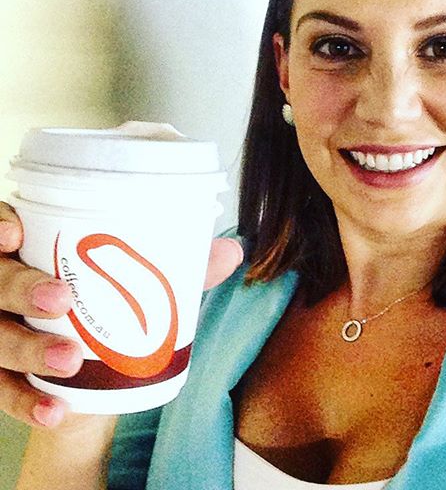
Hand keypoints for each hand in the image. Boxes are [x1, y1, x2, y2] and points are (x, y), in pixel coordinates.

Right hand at [0, 202, 242, 428]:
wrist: (95, 382)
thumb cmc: (114, 310)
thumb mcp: (142, 286)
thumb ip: (181, 268)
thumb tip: (231, 251)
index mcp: (37, 252)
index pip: (4, 228)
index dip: (1, 227)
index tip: (16, 237)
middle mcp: (7, 290)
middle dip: (22, 288)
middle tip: (61, 300)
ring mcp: (1, 335)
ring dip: (28, 348)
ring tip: (69, 361)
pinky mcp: (6, 380)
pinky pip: (3, 392)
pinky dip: (28, 402)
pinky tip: (57, 410)